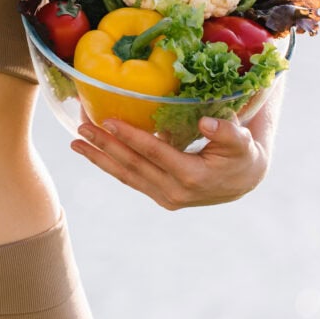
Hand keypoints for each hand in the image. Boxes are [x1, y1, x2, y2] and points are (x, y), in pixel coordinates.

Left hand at [70, 115, 267, 209]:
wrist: (243, 183)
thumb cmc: (242, 156)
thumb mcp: (242, 143)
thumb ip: (227, 133)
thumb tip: (206, 122)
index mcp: (192, 177)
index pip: (154, 153)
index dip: (131, 137)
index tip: (108, 121)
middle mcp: (174, 192)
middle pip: (133, 165)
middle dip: (105, 145)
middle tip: (81, 127)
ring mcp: (164, 197)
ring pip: (125, 176)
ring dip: (99, 158)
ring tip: (76, 143)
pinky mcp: (158, 196)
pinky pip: (129, 179)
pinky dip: (109, 165)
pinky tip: (92, 152)